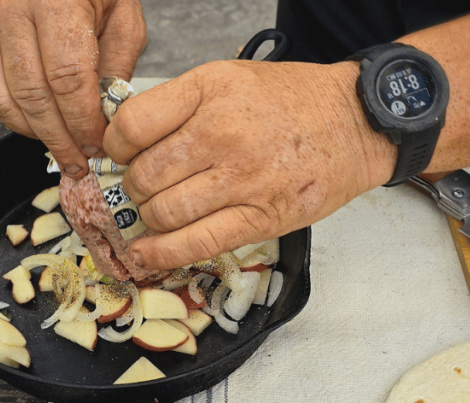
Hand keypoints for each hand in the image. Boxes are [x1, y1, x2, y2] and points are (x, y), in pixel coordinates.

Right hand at [0, 0, 145, 177]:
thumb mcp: (122, 14)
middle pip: (35, 96)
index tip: (100, 144)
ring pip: (6, 100)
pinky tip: (38, 127)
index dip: (84, 121)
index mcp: (57, 1)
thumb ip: (116, 65)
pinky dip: (13, 118)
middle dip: (61, 138)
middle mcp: (14, 9)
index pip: (68, 79)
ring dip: (36, 135)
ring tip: (63, 150)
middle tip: (82, 161)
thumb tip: (106, 119)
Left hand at [103, 60, 396, 269]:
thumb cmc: (291, 102)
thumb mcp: (229, 80)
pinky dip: (162, 254)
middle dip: (133, 188)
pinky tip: (146, 254)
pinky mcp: (259, 218)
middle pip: (144, 175)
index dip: (115, 147)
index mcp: (210, 92)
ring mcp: (242, 179)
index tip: (119, 154)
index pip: (133, 126)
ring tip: (153, 215)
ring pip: (163, 212)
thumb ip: (179, 105)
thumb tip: (126, 142)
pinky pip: (196, 243)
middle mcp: (222, 133)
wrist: (354, 123)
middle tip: (141, 188)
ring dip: (148, 220)